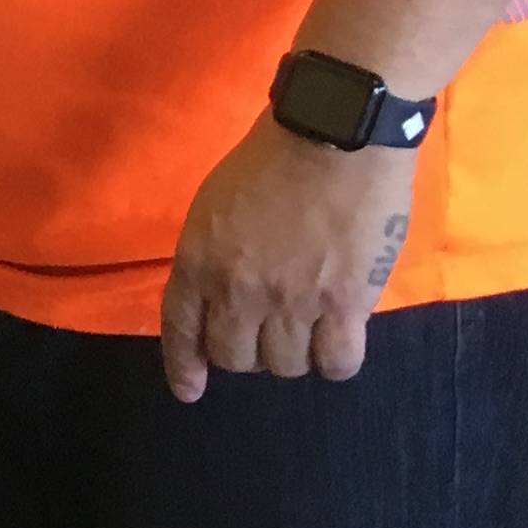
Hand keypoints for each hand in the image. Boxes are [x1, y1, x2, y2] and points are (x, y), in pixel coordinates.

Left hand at [158, 115, 418, 401]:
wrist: (333, 137)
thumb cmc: (270, 159)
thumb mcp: (213, 206)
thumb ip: (211, 255)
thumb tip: (221, 295)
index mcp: (198, 262)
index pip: (181, 331)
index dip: (184, 366)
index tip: (190, 391)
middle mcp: (238, 290)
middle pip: (235, 358)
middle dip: (246, 354)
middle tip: (266, 335)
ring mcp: (292, 301)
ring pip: (284, 366)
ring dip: (292, 355)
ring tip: (306, 331)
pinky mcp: (346, 303)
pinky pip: (337, 362)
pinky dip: (334, 361)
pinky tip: (338, 344)